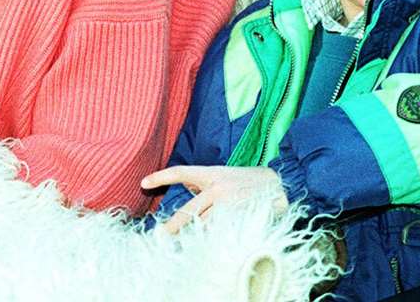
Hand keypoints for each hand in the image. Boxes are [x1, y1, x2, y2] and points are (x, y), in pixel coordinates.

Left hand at [142, 165, 287, 233]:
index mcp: (211, 174)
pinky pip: (220, 233)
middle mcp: (217, 188)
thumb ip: (202, 182)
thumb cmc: (243, 181)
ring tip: (179, 246)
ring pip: (204, 225)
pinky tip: (204, 247)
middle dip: (173, 226)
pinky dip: (210, 240)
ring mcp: (228, 205)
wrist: (276, 184)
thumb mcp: (220, 175)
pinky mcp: (239, 219)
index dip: (162, 176)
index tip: (144, 183)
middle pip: (189, 210)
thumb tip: (183, 186)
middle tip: (160, 236)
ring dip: (192, 237)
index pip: (181, 172)